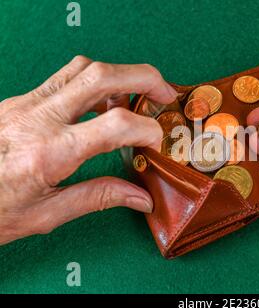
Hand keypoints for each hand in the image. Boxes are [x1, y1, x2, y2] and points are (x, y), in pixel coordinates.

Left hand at [0, 56, 176, 244]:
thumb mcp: (45, 215)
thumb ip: (98, 198)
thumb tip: (140, 198)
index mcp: (49, 152)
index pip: (115, 124)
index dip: (147, 130)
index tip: (157, 143)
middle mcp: (38, 118)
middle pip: (101, 76)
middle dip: (144, 78)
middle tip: (165, 94)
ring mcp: (26, 104)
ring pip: (82, 67)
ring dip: (118, 75)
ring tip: (135, 99)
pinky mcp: (20, 101)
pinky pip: (64, 78)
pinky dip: (93, 82)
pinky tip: (100, 105)